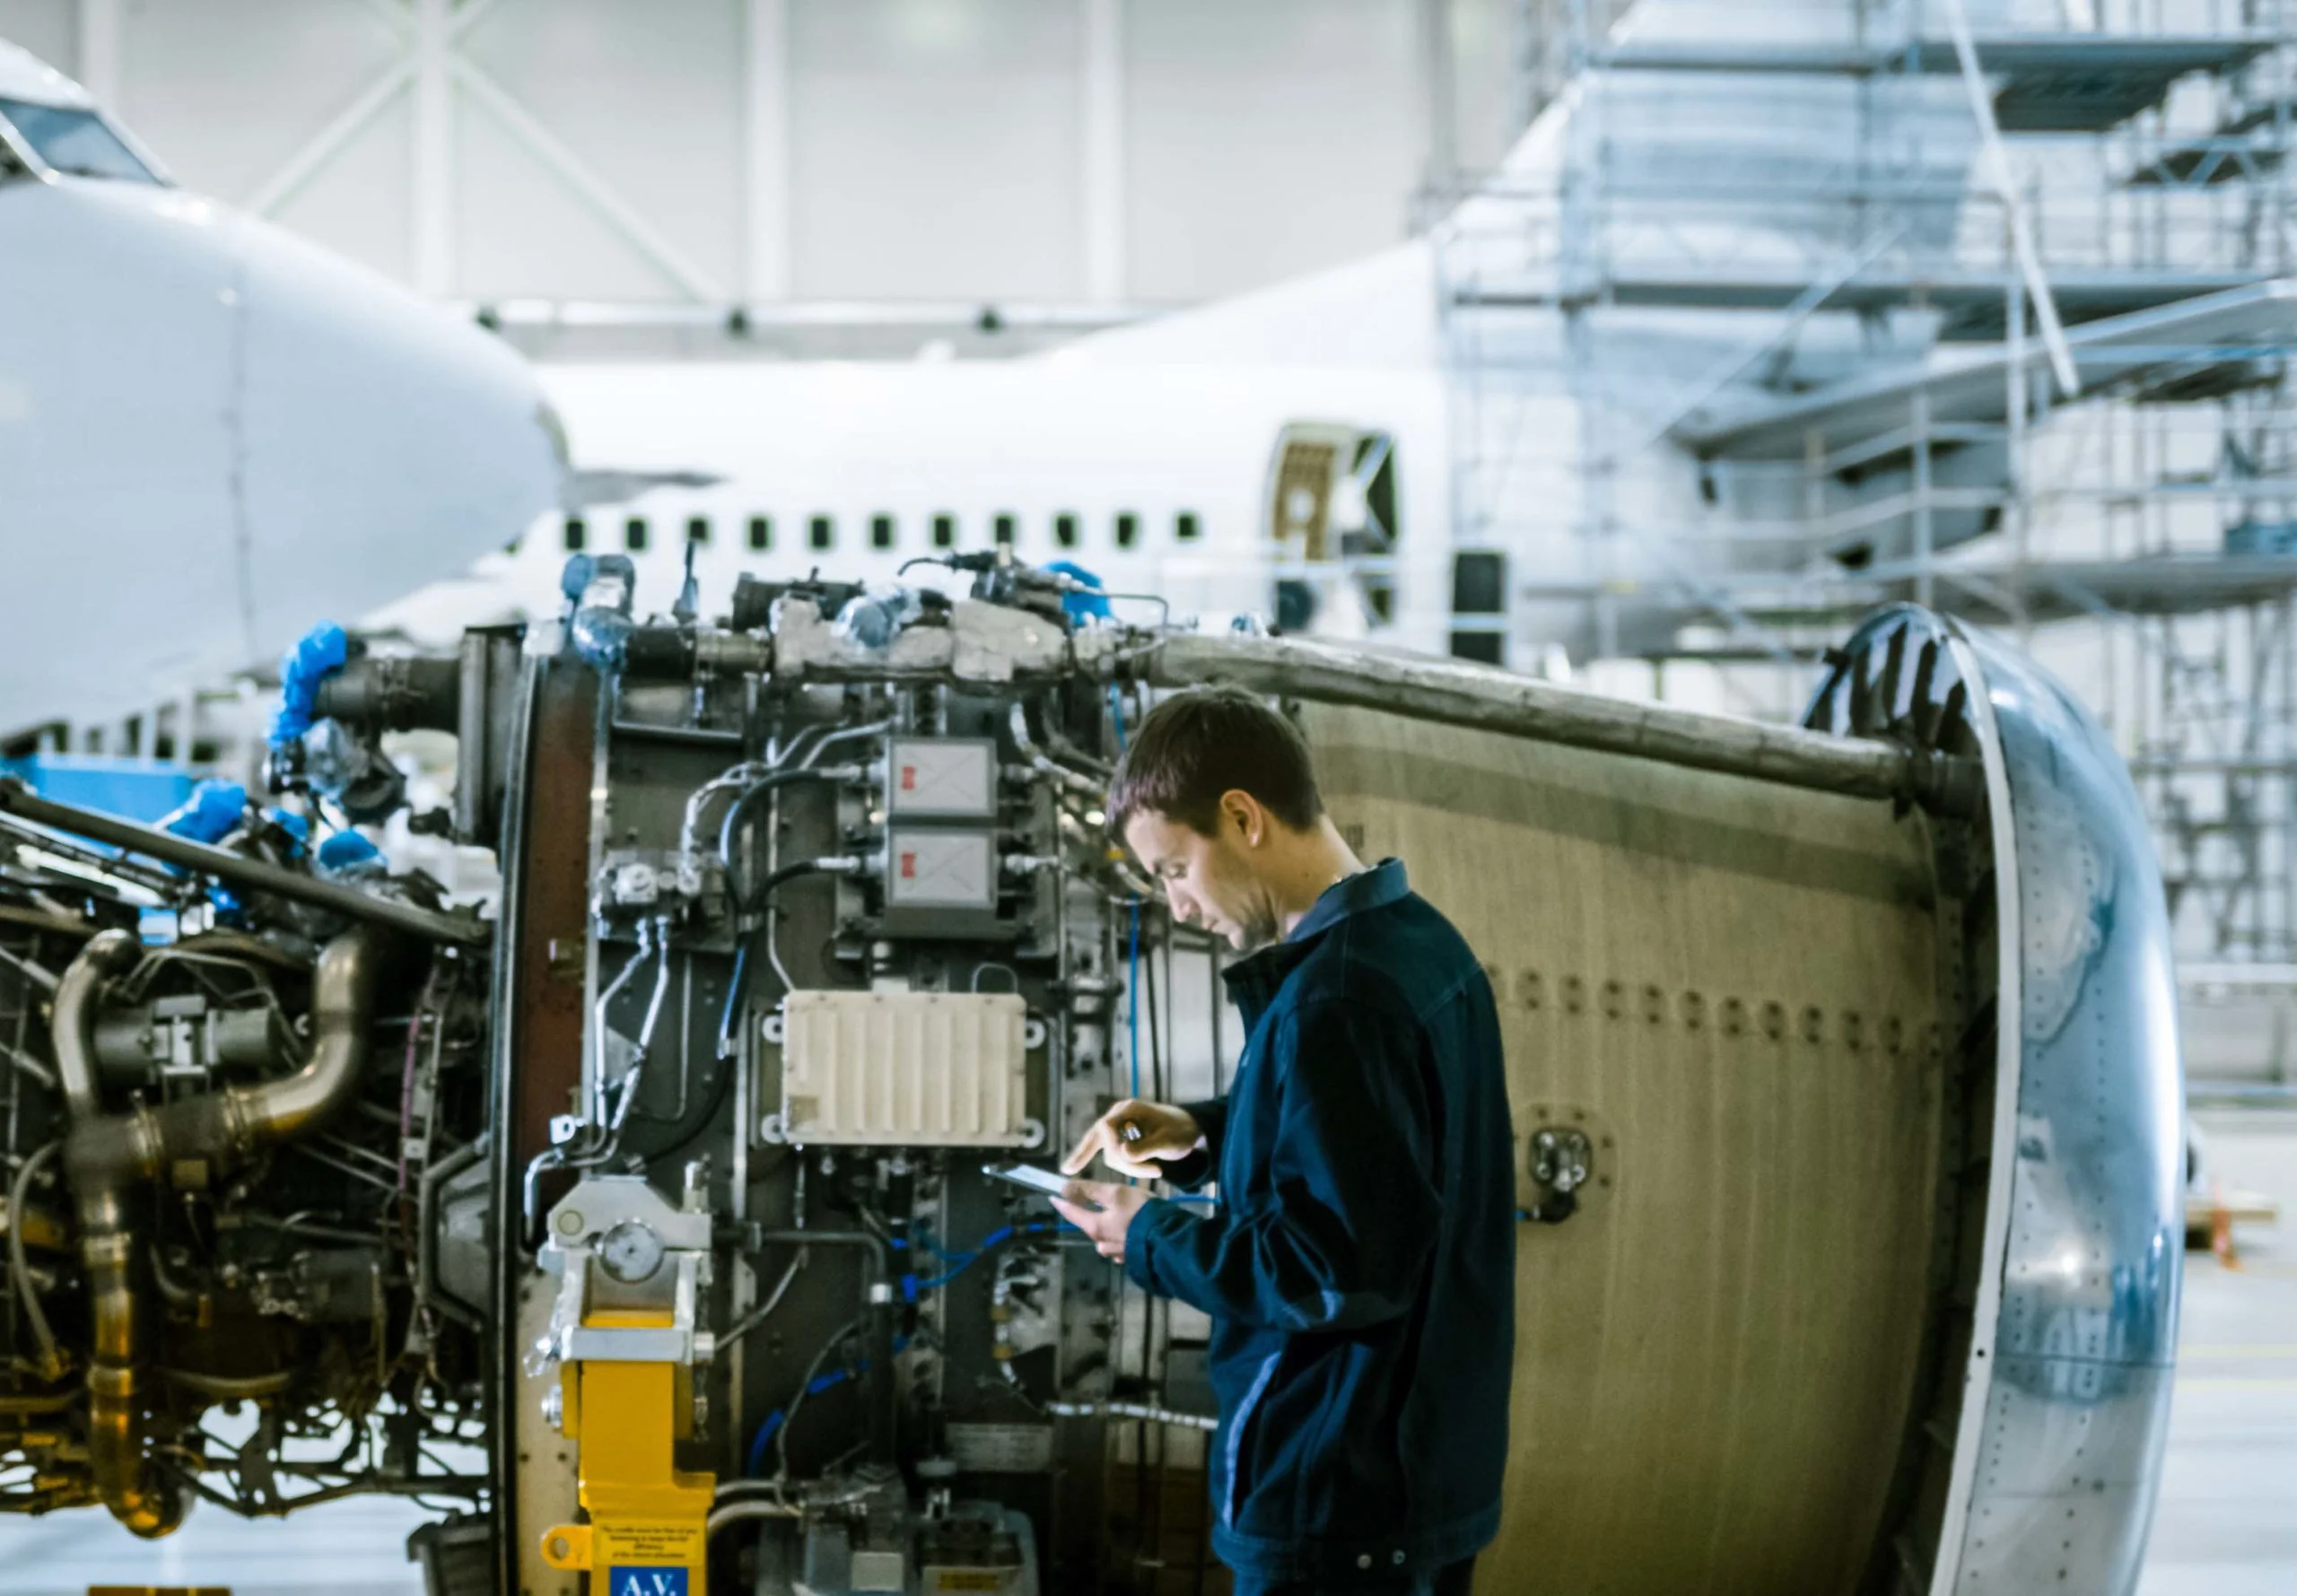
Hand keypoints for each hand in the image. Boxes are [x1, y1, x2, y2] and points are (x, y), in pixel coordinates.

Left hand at [1050, 1179, 1149, 1262]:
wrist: (1168, 1239)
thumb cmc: (1139, 1212)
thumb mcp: (1115, 1194)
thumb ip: (1090, 1190)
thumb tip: (1065, 1188)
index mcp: (1095, 1227)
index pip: (1072, 1214)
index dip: (1062, 1203)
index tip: (1053, 1197)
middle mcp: (1103, 1244)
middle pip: (1091, 1227)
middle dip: (1092, 1216)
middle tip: (1100, 1202)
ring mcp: (1118, 1254)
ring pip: (1106, 1239)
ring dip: (1108, 1228)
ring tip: (1121, 1217)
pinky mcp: (1132, 1258)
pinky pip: (1120, 1246)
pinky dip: (1122, 1237)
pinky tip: (1132, 1231)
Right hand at [1062, 1098, 1202, 1180]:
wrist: (1191, 1130)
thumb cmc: (1181, 1131)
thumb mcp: (1168, 1141)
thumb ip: (1146, 1148)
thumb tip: (1121, 1154)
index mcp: (1128, 1109)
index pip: (1105, 1127)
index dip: (1110, 1145)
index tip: (1127, 1159)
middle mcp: (1119, 1116)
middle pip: (1095, 1136)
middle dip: (1083, 1153)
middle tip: (1067, 1170)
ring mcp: (1119, 1128)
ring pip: (1109, 1152)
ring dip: (1128, 1167)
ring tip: (1155, 1171)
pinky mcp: (1122, 1140)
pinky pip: (1110, 1154)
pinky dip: (1118, 1165)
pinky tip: (1075, 1167)